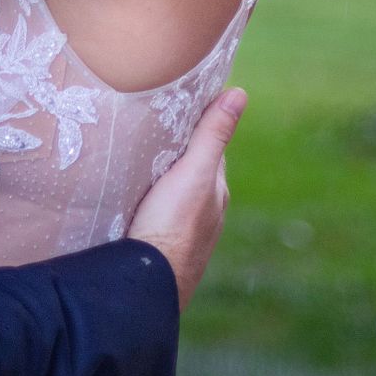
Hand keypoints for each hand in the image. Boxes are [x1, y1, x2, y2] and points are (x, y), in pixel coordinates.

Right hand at [128, 86, 246, 309]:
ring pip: (176, 195)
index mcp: (216, 192)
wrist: (149, 282)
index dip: (196, 128)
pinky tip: (135, 199)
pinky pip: (160, 213)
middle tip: (151, 129)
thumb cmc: (172, 223)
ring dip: (163, 179)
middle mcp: (207, 213)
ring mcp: (186, 233)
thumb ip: (212, 135)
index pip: (209, 150)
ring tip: (138, 161)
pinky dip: (152, 200)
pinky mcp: (164, 246)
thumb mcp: (193, 171)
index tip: (177, 107)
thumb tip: (240, 93)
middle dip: (177, 153)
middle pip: (193, 172)